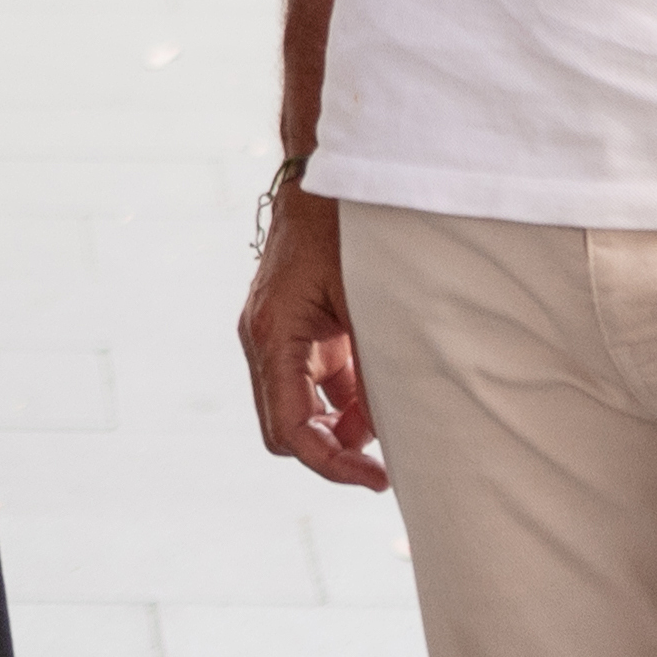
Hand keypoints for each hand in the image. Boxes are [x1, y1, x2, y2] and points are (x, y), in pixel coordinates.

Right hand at [237, 189, 382, 491]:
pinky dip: (345, 395)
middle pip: (287, 427)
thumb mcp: (366, 303)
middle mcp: (262, 341)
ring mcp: (274, 336)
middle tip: (387, 467)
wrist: (324, 176)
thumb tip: (386, 431)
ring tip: (394, 415)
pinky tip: (380, 387)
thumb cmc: (345, 230)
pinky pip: (314, 382)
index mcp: (272, 335)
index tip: (376, 480)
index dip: (331, 464)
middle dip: (334, 450)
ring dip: (342, 422)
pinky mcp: (293, 330)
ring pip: (302, 407)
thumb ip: (372, 368)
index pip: (289, 429)